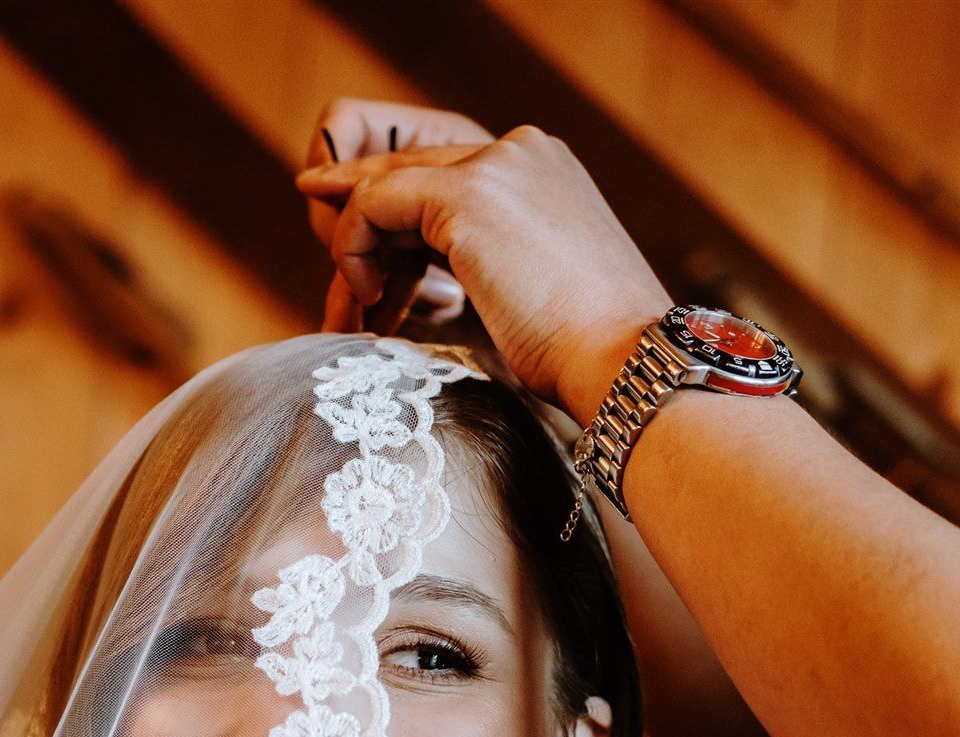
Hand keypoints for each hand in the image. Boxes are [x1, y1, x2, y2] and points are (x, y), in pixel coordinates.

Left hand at [296, 119, 671, 422]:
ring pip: (382, 190)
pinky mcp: (468, 194)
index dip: (393, 223)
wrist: (624, 361)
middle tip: (336, 297)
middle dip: (361, 237)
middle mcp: (522, 151)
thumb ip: (483, 262)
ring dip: (352, 258)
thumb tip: (425, 282)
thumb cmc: (584, 354)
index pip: (441, 177)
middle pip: (407, 176)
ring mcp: (496, 166)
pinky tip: (366, 303)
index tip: (358, 268)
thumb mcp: (530, 290)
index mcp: (542, 170)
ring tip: (347, 320)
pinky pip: (372, 204)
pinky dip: (352, 251)